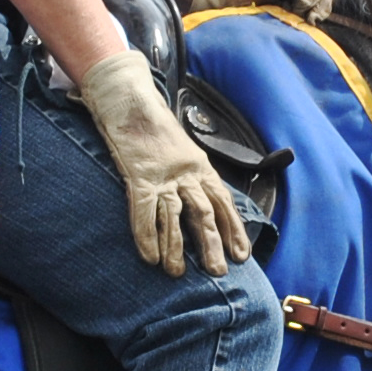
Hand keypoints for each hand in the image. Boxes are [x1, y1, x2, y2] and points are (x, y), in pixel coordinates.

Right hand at [77, 49, 249, 276]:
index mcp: (199, 165)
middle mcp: (186, 172)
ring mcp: (162, 174)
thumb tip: (198, 202)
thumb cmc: (152, 124)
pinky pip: (144, 210)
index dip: (233, 229)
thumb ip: (190, 173)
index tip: (241, 254)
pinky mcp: (138, 175)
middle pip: (204, 212)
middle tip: (218, 271)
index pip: (223, 201)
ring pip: (175, 216)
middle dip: (212, 243)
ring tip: (177, 273)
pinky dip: (147, 235)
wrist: (130, 97)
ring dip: (177, 247)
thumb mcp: (181, 149)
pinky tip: (150, 257)